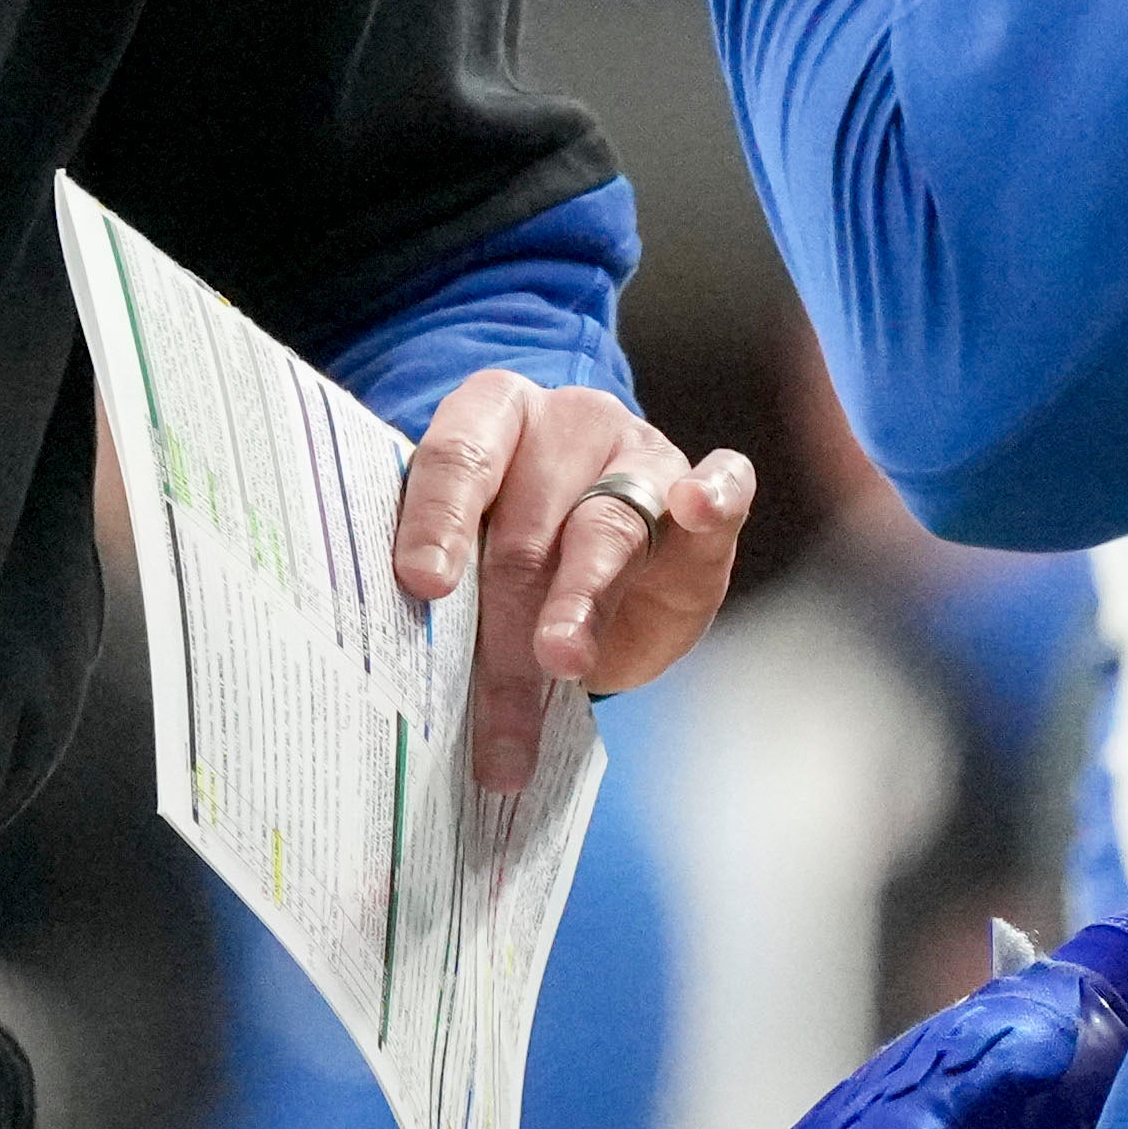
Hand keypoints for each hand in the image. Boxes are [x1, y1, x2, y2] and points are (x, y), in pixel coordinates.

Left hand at [390, 374, 756, 798]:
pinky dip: (714, 495)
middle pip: (528, 528)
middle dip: (506, 630)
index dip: (438, 520)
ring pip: (608, 530)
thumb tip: (406, 662)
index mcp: (492, 418)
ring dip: (582, 603)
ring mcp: (640, 456)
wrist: (592, 565)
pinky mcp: (699, 495)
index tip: (423, 585)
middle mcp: (566, 426)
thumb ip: (448, 590)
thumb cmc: (513, 558)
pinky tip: (697, 505)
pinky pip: (722, 486)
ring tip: (562, 663)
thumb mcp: (470, 568)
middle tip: (485, 710)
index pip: (459, 458)